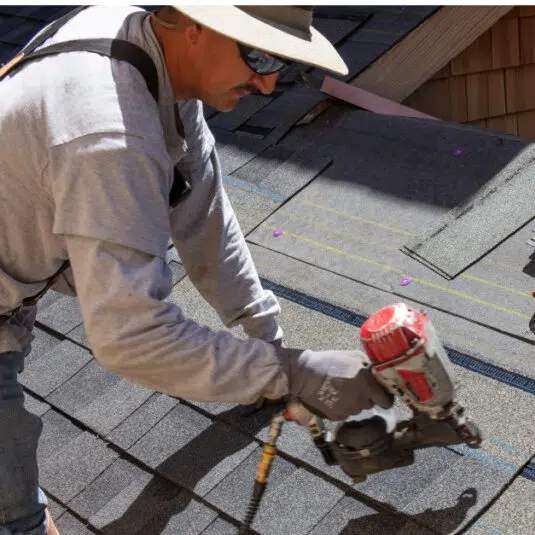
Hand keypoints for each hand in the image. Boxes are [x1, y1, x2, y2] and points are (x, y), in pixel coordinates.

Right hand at [274, 348, 392, 421]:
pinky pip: (345, 413)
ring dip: (353, 401)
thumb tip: (378, 374)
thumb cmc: (329, 362)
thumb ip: (370, 367)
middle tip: (354, 385)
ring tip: (340, 388)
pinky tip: (333, 395)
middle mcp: (361, 400)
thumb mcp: (353, 356)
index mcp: (368, 384)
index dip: (384, 397)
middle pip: (371, 404)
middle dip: (366, 396)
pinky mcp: (337, 416)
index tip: (379, 392)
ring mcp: (348, 410)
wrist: (305, 374)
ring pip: (357, 408)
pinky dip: (341, 406)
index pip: (387, 402)